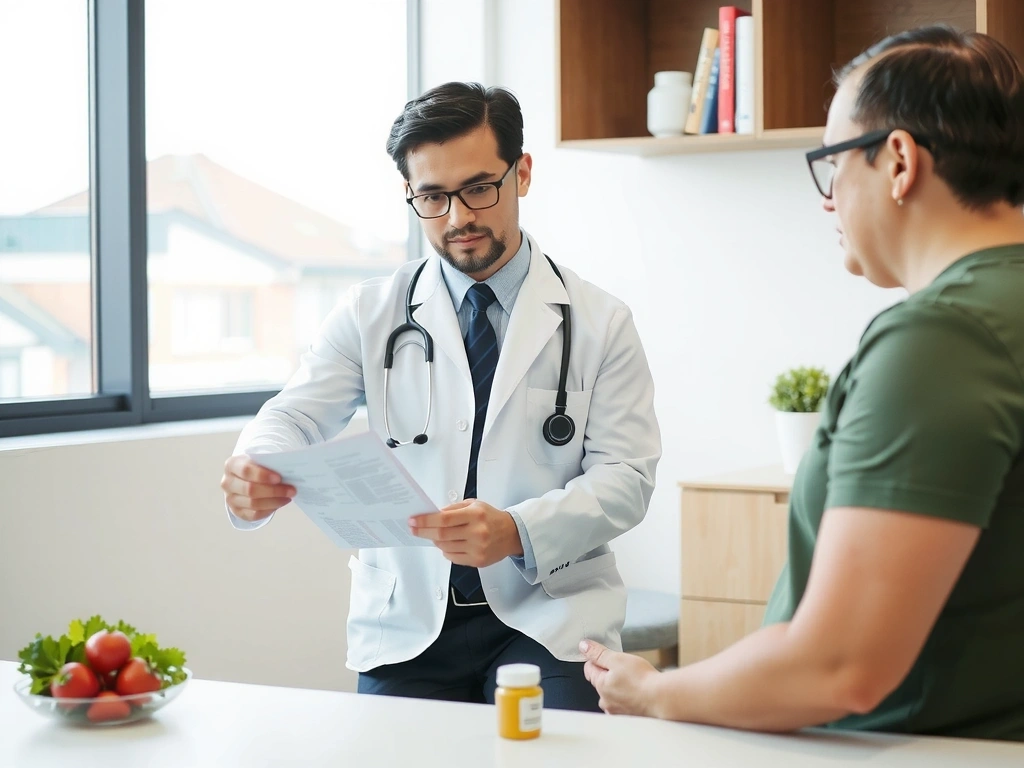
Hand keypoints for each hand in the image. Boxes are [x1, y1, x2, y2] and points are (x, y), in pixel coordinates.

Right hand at [220, 455, 295, 521]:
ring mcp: (230, 499)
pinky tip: (279, 503)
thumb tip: (288, 471)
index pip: (246, 470)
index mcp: (232, 465)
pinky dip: (269, 510)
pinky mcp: (237, 511)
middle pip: (250, 490)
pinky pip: (254, 514)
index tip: (279, 478)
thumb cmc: (255, 467)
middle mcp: (227, 483)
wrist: (243, 478)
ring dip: (275, 501)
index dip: (263, 475)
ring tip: (288, 497)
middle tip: (291, 490)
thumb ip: (269, 463)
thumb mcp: (258, 460)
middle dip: (274, 491)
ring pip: (253, 504)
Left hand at [409, 499, 523, 567]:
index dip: (426, 520)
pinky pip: (452, 557)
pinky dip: (445, 550)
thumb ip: (453, 508)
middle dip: (423, 531)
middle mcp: (477, 532)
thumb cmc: (490, 517)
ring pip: (445, 547)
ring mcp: (477, 548)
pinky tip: (448, 544)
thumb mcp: (474, 504)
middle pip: (442, 534)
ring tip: (434, 535)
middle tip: (414, 528)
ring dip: (435, 540)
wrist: (512, 534)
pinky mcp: (477, 561)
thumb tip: (432, 515)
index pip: (444, 519)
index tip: (413, 520)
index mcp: (475, 515)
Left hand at [581, 640, 660, 716]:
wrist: (662, 698)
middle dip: (610, 674)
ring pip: (613, 694)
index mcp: (600, 685)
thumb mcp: (617, 658)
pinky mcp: (629, 717)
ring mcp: (617, 711)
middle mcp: (605, 701)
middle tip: (626, 669)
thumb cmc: (641, 679)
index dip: (598, 659)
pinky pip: (624, 704)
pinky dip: (629, 698)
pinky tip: (639, 693)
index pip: (589, 669)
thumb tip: (583, 646)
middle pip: (601, 682)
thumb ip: (598, 653)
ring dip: (620, 687)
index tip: (609, 657)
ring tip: (635, 682)